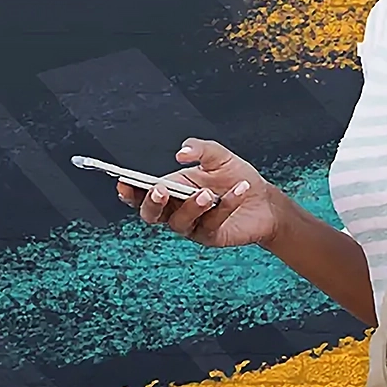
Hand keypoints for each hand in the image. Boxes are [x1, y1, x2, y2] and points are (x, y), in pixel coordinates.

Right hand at [115, 138, 281, 248]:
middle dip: (152, 204)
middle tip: (160, 191)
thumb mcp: (219, 156)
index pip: (142, 193)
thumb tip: (181, 153)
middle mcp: (176, 209)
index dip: (129, 191)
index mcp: (171, 188)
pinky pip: (211, 224)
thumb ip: (200, 149)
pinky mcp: (210, 237)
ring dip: (192, 206)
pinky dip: (225, 206)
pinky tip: (239, 191)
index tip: (122, 182)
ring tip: (207, 193)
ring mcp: (192, 226)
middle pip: (151, 215)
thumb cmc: (236, 176)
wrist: (264, 199)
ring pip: (180, 222)